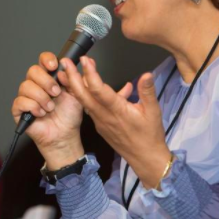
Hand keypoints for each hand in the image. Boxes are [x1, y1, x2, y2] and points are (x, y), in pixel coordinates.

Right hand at [11, 52, 84, 168]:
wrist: (65, 135)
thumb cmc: (69, 116)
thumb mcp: (78, 94)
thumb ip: (74, 78)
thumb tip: (68, 64)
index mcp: (50, 78)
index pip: (43, 61)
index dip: (47, 60)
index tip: (54, 66)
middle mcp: (37, 85)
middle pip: (33, 71)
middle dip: (46, 82)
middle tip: (56, 93)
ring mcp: (27, 96)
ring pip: (26, 86)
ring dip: (41, 98)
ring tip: (50, 108)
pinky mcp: (19, 109)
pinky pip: (20, 101)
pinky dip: (33, 107)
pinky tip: (41, 113)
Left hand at [62, 56, 168, 186]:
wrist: (144, 158)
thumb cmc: (149, 136)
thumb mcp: (153, 112)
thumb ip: (148, 91)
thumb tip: (146, 74)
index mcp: (117, 111)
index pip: (99, 90)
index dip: (90, 74)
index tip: (85, 60)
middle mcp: (105, 116)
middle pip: (84, 95)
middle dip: (72, 77)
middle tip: (65, 62)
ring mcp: (100, 121)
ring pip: (84, 101)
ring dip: (75, 86)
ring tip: (68, 71)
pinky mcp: (99, 125)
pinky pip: (89, 108)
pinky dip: (84, 95)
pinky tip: (85, 85)